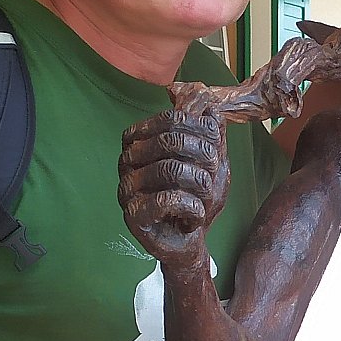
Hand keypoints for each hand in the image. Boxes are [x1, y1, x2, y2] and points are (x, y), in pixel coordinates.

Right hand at [118, 103, 229, 263]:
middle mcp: (127, 159)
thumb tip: (206, 100)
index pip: (173, 119)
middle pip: (172, 141)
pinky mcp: (132, 215)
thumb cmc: (196, 197)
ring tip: (203, 200)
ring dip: (200, 187)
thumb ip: (211, 131)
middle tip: (210, 180)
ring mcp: (126, 187)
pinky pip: (167, 200)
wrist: (191, 241)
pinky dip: (193, 209)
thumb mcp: (212, 160)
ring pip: (171, 169)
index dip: (203, 133)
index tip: (215, 153)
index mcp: (139, 139)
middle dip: (204, 160)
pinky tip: (193, 217)